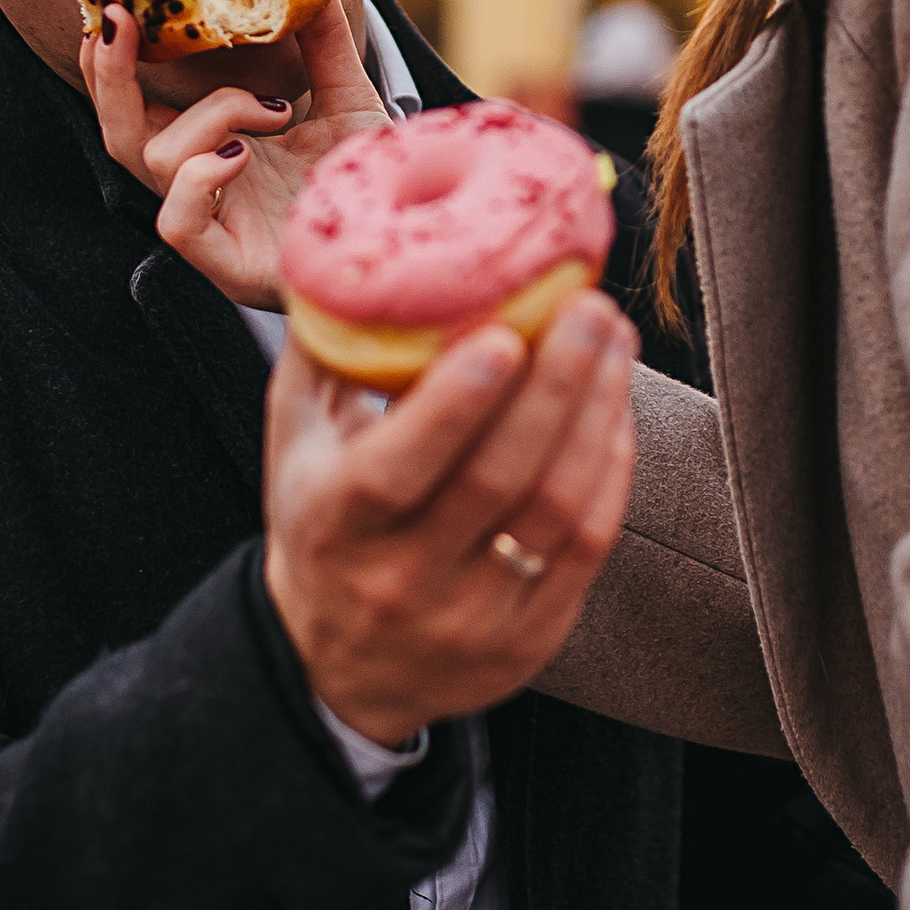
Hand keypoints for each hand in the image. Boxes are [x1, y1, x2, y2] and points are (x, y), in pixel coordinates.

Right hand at [80, 0, 388, 306]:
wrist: (405, 247)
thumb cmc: (364, 187)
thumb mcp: (347, 100)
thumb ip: (325, 45)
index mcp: (216, 149)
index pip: (141, 105)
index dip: (116, 59)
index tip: (116, 2)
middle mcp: (205, 187)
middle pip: (119, 133)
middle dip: (108, 74)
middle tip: (118, 16)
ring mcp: (214, 228)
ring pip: (158, 159)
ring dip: (213, 114)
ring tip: (275, 110)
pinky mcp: (228, 265)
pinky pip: (178, 221)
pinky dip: (202, 177)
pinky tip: (243, 155)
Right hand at [263, 289, 636, 744]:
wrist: (336, 665)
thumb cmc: (322, 523)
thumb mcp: (294, 444)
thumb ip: (326, 352)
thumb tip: (360, 244)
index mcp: (332, 525)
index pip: (397, 468)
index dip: (455, 404)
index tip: (504, 332)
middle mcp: (400, 580)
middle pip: (496, 480)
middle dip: (555, 385)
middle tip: (590, 307)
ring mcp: (470, 618)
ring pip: (555, 510)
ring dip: (596, 414)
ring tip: (613, 339)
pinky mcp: (528, 639)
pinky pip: (587, 544)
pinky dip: (611, 466)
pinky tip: (614, 406)